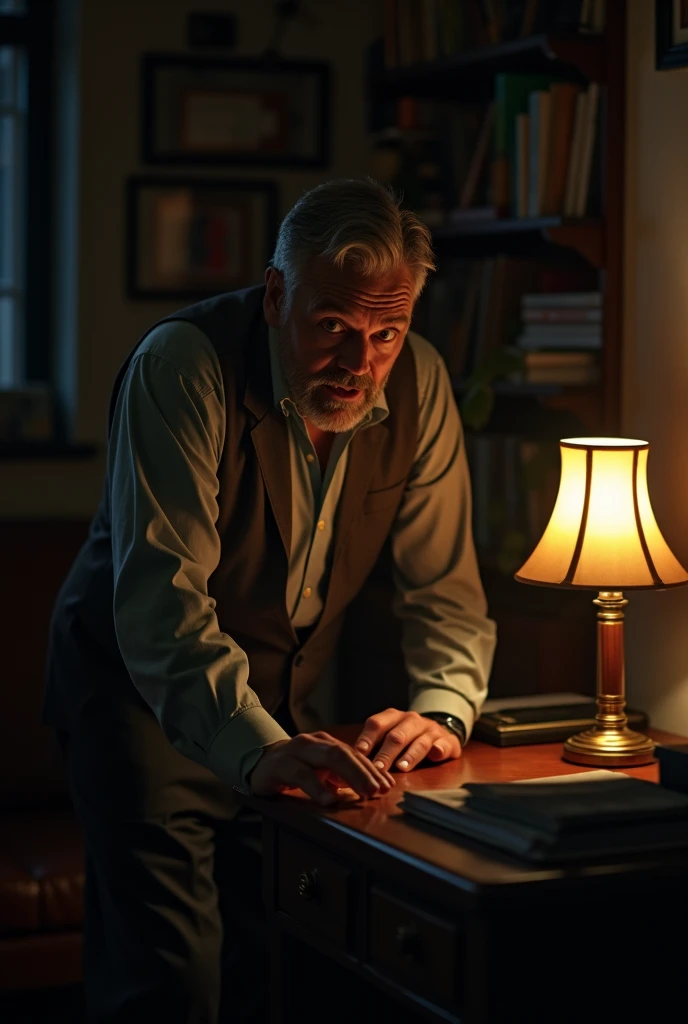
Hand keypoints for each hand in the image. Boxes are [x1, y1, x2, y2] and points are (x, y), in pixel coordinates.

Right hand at [249, 731, 394, 805]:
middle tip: (379, 789)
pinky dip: (317, 787)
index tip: (387, 785)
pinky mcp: (280, 765)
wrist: (258, 764)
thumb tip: (370, 786)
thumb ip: (341, 776)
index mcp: (325, 743)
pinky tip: (328, 799)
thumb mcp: (320, 772)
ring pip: (327, 758)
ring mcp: (296, 751)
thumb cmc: (294, 769)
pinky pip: (301, 775)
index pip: (354, 754)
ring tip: (363, 793)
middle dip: (364, 771)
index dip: (371, 770)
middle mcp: (313, 743)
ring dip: (349, 776)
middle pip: (344, 753)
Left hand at [354, 708, 461, 771]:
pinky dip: (439, 749)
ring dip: (410, 755)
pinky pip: (443, 744)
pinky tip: (436, 755)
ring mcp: (430, 730)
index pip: (377, 724)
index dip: (367, 738)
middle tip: (378, 768)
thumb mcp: (388, 737)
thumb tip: (350, 763)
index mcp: (393, 717)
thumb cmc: (406, 738)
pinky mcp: (447, 741)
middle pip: (396, 735)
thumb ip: (373, 748)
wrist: (438, 731)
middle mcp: (411, 720)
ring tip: (402, 768)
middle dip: (386, 753)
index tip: (360, 753)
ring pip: (419, 741)